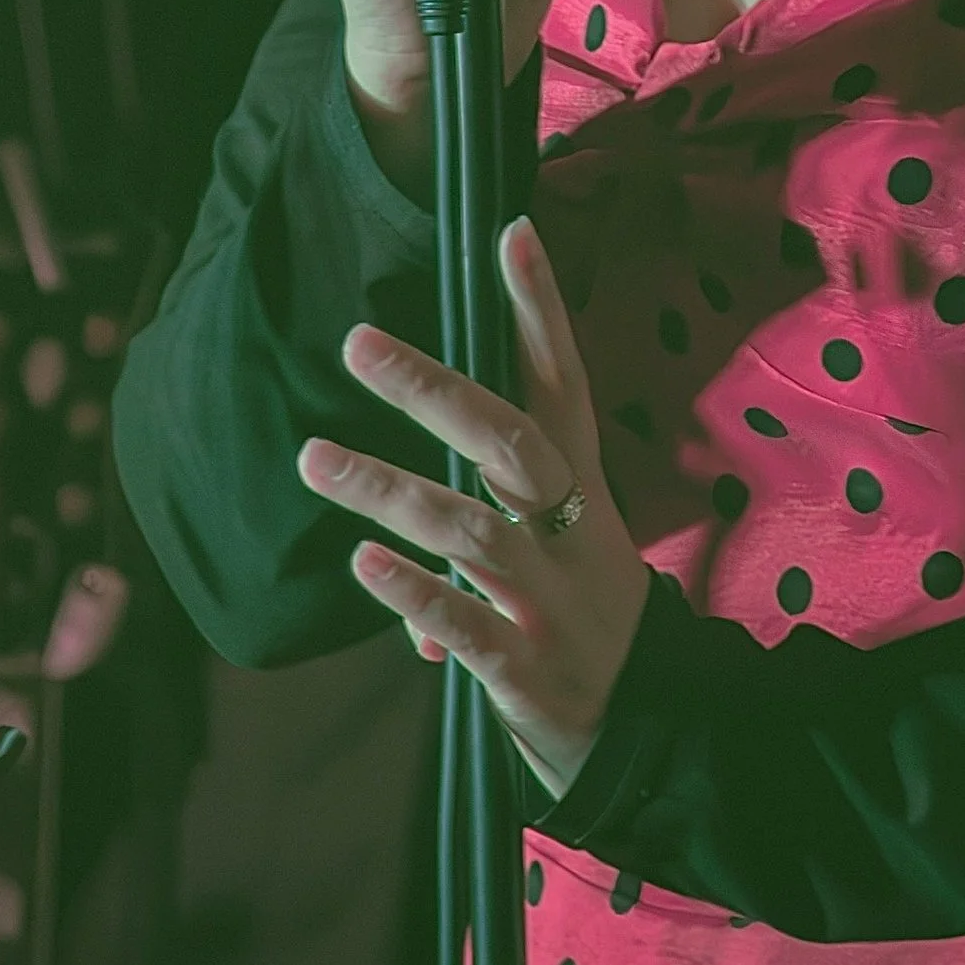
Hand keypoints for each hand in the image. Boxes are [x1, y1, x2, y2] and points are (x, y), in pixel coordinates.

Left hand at [297, 214, 651, 796]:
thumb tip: (416, 462)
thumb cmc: (586, 615)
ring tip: (313, 458)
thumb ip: (491, 500)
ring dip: (389, 489)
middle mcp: (572, 533)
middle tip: (357, 342)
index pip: (564, 381)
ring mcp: (550, 601)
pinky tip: (363, 562)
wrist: (651, 733)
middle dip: (434, 388)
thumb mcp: (565, 540)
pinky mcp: (527, 670)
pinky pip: (466, 625)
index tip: (511, 231)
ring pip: (470, 529)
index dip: (541, 309)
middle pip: (509, 442)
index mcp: (584, 488)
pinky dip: (414, 594)